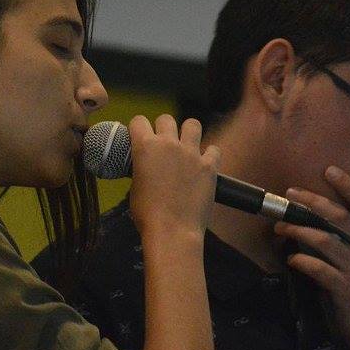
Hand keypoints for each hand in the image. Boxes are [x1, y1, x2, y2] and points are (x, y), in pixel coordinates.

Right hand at [127, 115, 219, 239]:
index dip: (138, 127)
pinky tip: (205, 163)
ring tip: (186, 145)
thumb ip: (141, 170)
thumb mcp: (135, 187)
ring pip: (193, 124)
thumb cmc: (147, 214)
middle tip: (163, 144)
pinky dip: (210, 154)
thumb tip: (146, 168)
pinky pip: (214, 149)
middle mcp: (169, 144)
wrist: (173, 231)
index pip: (139, 120)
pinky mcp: (209, 166)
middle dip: (163, 128)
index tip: (140, 136)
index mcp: (145, 147)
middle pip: (166, 119)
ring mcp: (192, 153)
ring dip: (188, 132)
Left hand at [273, 165, 349, 349]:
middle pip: (340, 217)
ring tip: (280, 227)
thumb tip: (311, 218)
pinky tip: (292, 258)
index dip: (348, 186)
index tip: (329, 169)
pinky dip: (303, 261)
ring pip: (326, 240)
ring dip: (299, 229)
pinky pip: (321, 270)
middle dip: (313, 202)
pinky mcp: (347, 289)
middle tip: (290, 193)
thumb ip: (344, 239)